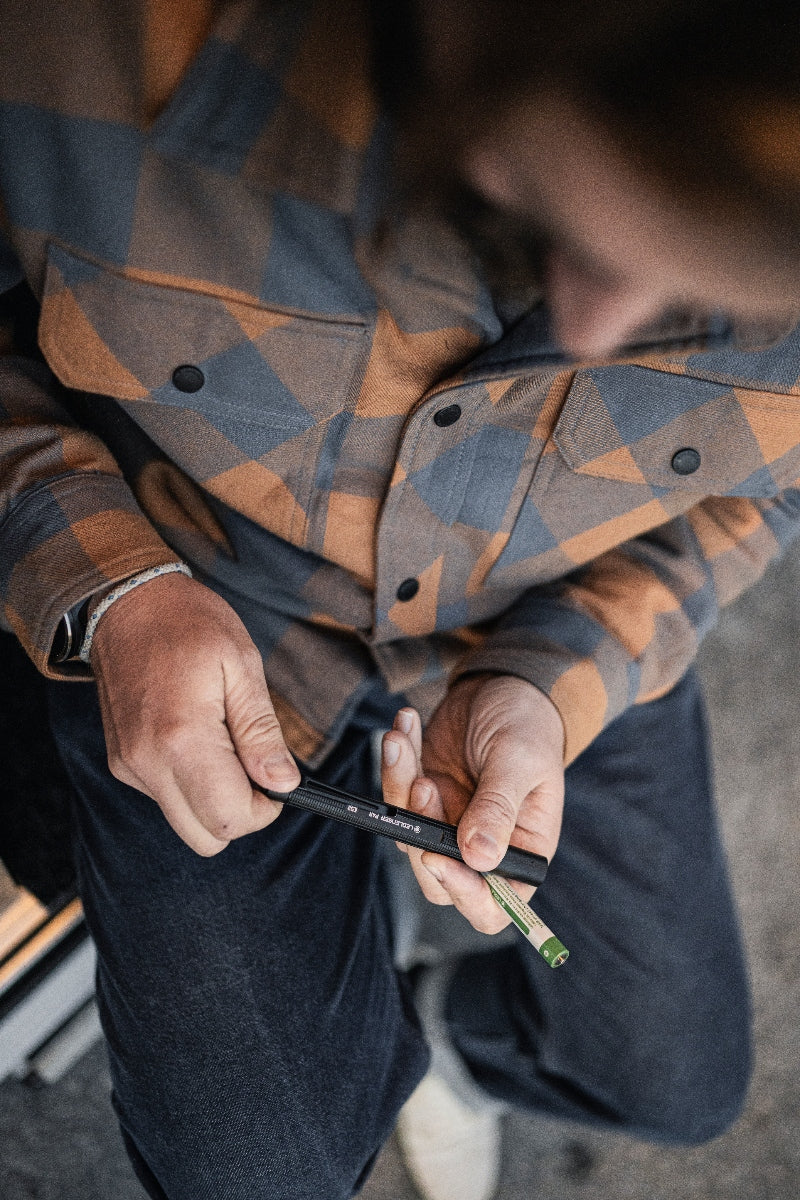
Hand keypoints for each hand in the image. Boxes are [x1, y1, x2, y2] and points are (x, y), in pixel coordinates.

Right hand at [90, 572, 299, 854]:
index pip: (229, 819)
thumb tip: (283, 784)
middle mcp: (148, 763)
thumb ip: (261, 732)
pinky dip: (190, 781)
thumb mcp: (241, 665)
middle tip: (253, 763)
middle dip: (239, 812)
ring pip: (184, 820)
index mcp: (182, 739)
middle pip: (205, 837)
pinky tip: (195, 735)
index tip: (275, 780)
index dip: (264, 809)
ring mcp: (129, 766)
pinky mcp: (122, 763)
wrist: (126, 602)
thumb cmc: (189, 624)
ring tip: (221, 737)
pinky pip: (166, 797)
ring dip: (213, 796)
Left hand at [381, 675, 564, 932]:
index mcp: (522, 849)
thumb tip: (479, 858)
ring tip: (404, 740)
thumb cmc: (527, 723)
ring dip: (400, 787)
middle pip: (439, 878)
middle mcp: (483, 846)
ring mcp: (449, 823)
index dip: (464, 893)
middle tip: (421, 784)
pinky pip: (397, 796)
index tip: (436, 856)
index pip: (494, 902)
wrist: (503, 685)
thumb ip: (498, 807)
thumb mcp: (519, 760)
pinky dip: (395, 762)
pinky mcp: (423, 797)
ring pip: (409, 835)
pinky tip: (405, 727)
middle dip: (419, 836)